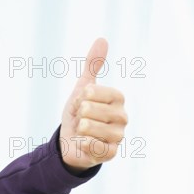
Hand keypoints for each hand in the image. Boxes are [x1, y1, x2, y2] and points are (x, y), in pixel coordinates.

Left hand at [59, 37, 127, 171]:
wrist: (71, 142)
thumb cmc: (79, 113)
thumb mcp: (83, 88)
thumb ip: (93, 65)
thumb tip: (102, 39)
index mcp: (117, 99)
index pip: (95, 91)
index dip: (81, 97)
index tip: (80, 102)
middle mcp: (122, 117)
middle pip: (91, 110)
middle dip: (78, 114)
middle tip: (80, 118)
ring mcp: (118, 136)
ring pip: (91, 128)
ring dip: (79, 129)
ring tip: (82, 131)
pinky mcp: (111, 154)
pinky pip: (95, 147)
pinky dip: (84, 144)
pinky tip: (83, 142)